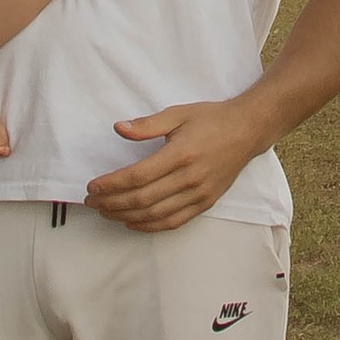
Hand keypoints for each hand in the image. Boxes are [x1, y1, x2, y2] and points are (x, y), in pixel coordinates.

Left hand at [84, 99, 267, 230]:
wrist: (247, 131)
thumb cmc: (211, 119)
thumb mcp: (178, 113)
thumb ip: (147, 124)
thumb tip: (119, 128)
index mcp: (180, 154)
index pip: (137, 177)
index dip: (111, 185)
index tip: (92, 186)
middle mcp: (189, 178)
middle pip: (142, 199)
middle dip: (112, 203)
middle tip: (92, 202)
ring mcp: (199, 194)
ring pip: (155, 214)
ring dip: (125, 216)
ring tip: (106, 212)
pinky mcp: (205, 203)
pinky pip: (173, 221)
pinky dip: (149, 226)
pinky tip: (132, 222)